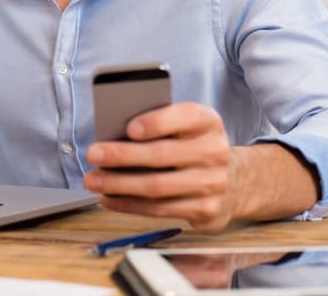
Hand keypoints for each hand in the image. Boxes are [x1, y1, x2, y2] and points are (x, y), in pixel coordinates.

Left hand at [83, 102, 235, 232]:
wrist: (234, 181)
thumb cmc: (192, 146)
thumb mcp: (184, 127)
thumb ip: (157, 125)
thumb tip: (112, 134)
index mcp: (208, 121)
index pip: (185, 117)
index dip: (157, 122)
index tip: (129, 128)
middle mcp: (215, 151)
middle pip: (162, 155)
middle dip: (122, 155)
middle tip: (93, 153)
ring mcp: (213, 183)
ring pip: (157, 186)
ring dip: (118, 184)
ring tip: (93, 179)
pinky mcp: (205, 210)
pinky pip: (159, 209)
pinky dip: (128, 204)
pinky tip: (108, 198)